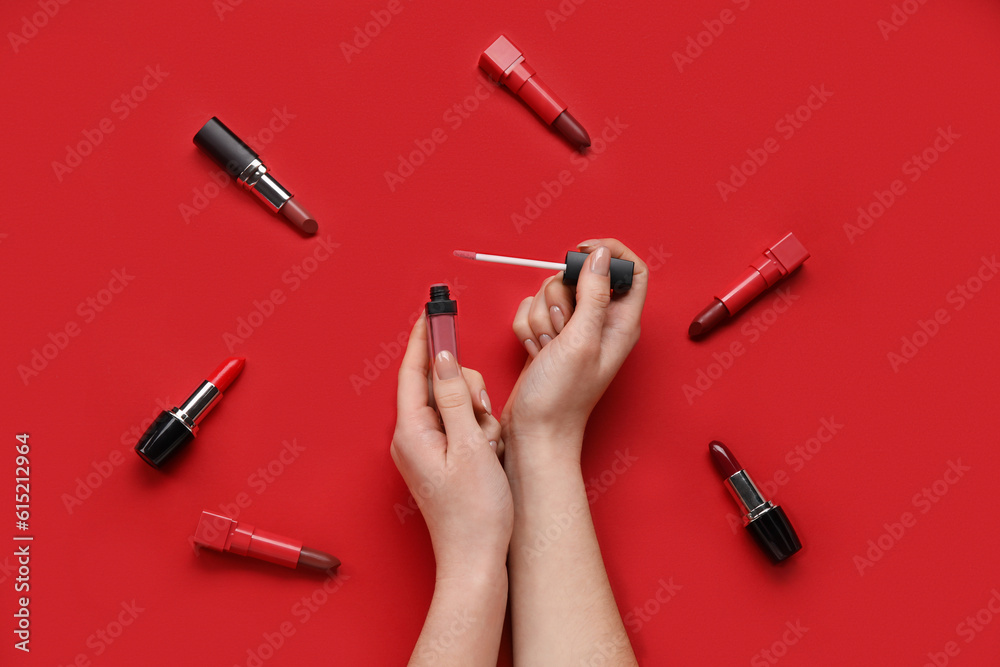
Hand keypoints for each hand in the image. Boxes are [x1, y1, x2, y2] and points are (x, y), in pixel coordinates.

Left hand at [391, 316, 512, 578]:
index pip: (413, 371)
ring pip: (454, 405)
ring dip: (477, 415)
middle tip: (483, 416)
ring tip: (488, 446)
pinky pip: (460, 427)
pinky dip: (478, 432)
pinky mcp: (440, 459)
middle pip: (437, 386)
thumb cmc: (475, 511)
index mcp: (412, 431)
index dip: (423, 338)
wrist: (477, 561)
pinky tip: (489, 454)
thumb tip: (442, 358)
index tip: (432, 311)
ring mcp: (425, 450)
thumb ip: (455, 396)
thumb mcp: (471, 445)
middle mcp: (412, 437)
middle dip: (466, 390)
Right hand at [501, 239, 647, 458]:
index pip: (630, 270)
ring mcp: (572, 329)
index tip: (581, 251)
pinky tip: (534, 352)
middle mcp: (599, 322)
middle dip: (559, 297)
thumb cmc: (563, 398)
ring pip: (550, 292)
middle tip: (561, 330)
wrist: (534, 431)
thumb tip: (602, 255)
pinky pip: (531, 310)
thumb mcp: (581, 340)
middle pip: (579, 276)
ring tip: (547, 348)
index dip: (609, 253)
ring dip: (540, 317)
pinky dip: (527, 328)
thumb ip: (594, 293)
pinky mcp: (548, 336)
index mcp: (621, 322)